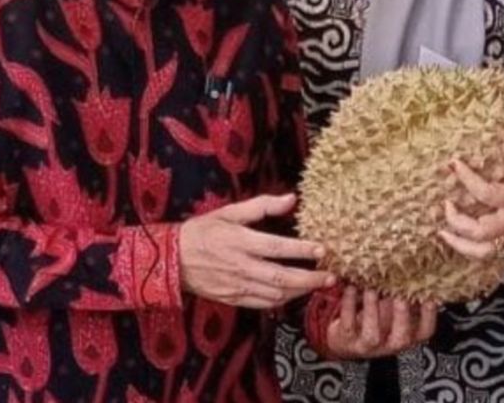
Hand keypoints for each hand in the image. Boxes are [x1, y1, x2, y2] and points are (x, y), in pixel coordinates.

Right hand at [179, 193, 334, 308]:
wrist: (172, 260)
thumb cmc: (202, 231)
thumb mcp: (229, 212)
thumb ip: (261, 206)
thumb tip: (291, 199)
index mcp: (240, 242)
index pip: (277, 247)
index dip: (301, 250)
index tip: (322, 250)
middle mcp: (240, 266)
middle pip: (281, 277)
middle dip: (310, 279)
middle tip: (331, 277)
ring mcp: (237, 286)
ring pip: (275, 294)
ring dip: (300, 291)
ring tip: (319, 285)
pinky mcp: (233, 299)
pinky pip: (263, 304)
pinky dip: (283, 301)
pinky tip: (295, 294)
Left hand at [325, 287, 437, 359]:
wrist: (343, 339)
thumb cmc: (373, 320)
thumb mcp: (392, 310)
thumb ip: (405, 297)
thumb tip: (419, 272)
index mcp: (404, 335)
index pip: (424, 332)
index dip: (429, 316)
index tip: (429, 296)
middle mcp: (388, 344)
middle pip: (401, 337)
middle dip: (402, 315)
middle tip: (401, 295)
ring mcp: (367, 345)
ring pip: (372, 334)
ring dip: (373, 309)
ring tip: (371, 288)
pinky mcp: (347, 340)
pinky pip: (348, 325)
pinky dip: (349, 305)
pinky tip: (351, 288)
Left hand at [438, 133, 503, 257]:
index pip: (488, 193)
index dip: (468, 179)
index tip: (455, 164)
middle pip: (479, 231)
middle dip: (456, 220)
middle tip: (446, 203)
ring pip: (482, 250)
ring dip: (459, 243)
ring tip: (444, 232)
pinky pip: (489, 253)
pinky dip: (471, 249)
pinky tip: (460, 240)